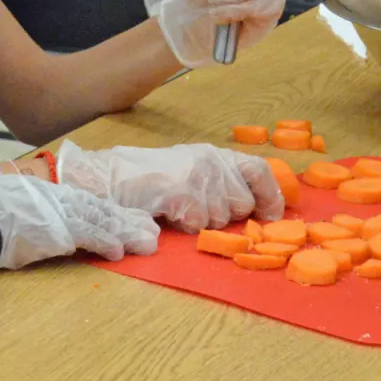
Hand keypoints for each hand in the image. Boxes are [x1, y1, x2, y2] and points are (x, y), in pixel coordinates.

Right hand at [0, 175, 160, 270]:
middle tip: (151, 231)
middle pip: (102, 209)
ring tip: (148, 243)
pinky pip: (90, 236)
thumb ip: (35, 209)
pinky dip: (107, 243)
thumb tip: (42, 222)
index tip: (130, 218)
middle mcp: (61, 198)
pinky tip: (120, 252)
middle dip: (128, 221)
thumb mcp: (15, 200)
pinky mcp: (60, 230)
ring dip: (127, 232)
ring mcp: (62, 213)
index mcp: (50, 192)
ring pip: (104, 221)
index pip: (89, 202)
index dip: (112, 212)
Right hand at [56, 141, 284, 232]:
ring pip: (222, 217)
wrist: (107, 177)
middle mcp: (211, 160)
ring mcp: (197, 175)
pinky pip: (199, 223)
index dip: (272, 196)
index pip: (259, 170)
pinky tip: (170, 215)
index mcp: (216, 154)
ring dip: (204, 223)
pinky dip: (187, 226)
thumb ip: (222, 183)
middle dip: (227, 217)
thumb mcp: (191, 171)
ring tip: (180, 210)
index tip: (274, 217)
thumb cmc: (147, 179)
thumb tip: (257, 207)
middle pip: (242, 203)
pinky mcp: (180, 191)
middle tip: (199, 211)